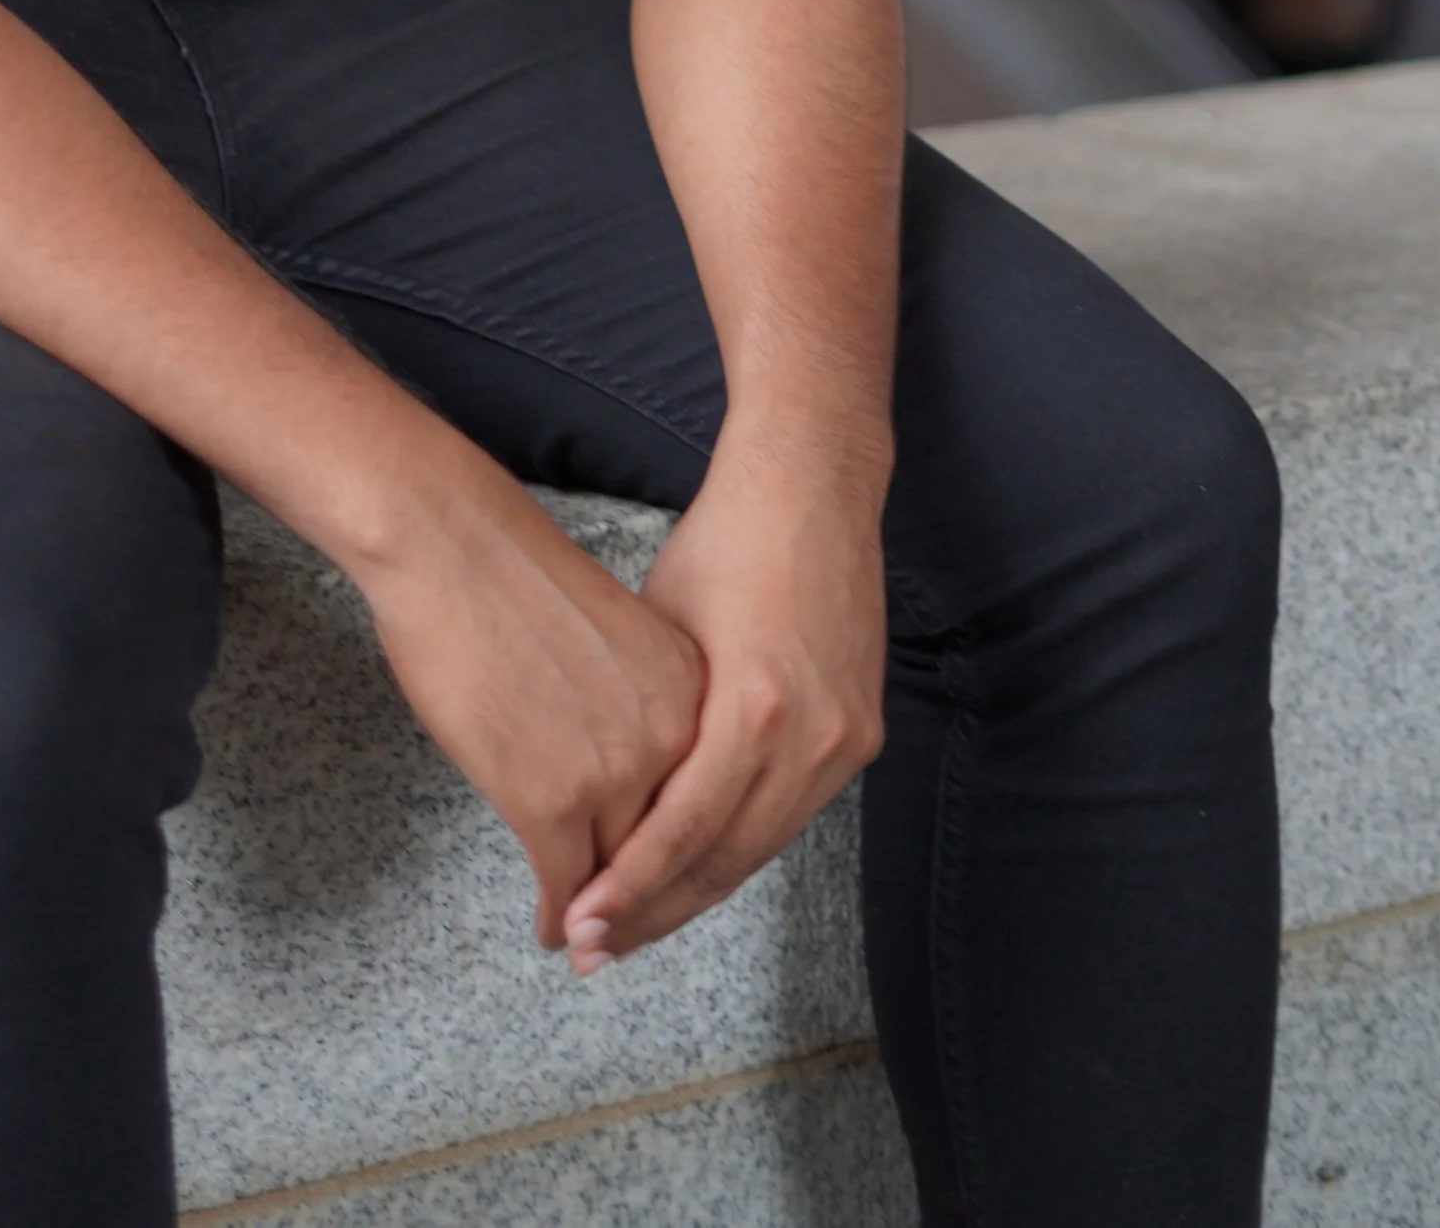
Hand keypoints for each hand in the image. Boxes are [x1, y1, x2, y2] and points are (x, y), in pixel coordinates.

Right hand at [356, 470, 705, 955]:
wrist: (451, 545)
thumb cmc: (513, 576)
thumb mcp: (618, 640)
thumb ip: (640, 704)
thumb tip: (630, 767)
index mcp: (694, 689)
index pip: (702, 798)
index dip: (682, 856)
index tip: (667, 888)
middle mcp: (673, 737)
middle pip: (666, 847)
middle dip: (644, 900)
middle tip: (622, 939)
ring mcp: (614, 773)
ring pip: (618, 876)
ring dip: (601, 919)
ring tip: (588, 945)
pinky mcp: (551, 800)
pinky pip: (566, 885)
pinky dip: (557, 916)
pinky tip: (549, 929)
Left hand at [560, 420, 887, 970]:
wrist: (815, 489)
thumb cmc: (724, 542)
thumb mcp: (662, 630)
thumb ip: (648, 722)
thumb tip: (603, 800)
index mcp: (755, 706)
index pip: (683, 832)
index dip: (628, 889)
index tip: (578, 927)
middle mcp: (811, 736)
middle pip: (726, 860)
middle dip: (656, 912)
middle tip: (593, 950)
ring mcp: (846, 740)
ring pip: (761, 848)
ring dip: (696, 891)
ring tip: (633, 926)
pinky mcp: (861, 734)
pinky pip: (791, 814)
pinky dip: (740, 846)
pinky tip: (693, 868)